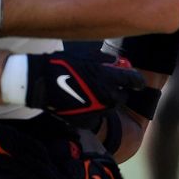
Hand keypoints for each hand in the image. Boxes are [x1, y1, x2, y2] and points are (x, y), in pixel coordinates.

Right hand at [23, 52, 144, 125]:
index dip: (137, 81)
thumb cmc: (62, 65)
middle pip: (122, 97)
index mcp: (109, 78)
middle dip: (118, 91)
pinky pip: (95, 117)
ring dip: (105, 102)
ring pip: (109, 108)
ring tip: (91, 94)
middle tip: (107, 86)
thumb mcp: (85, 56)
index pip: (134, 80)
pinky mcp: (86, 122)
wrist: (41, 83)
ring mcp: (97, 111)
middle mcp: (107, 97)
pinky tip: (80, 104)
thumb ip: (104, 60)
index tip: (137, 81)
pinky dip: (91, 112)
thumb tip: (115, 62)